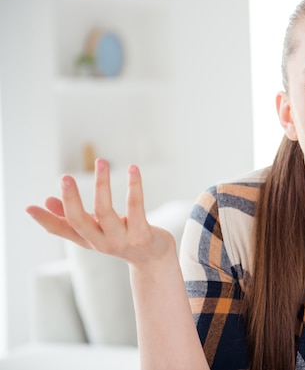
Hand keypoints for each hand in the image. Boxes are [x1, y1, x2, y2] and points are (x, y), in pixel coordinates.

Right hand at [26, 159, 174, 266]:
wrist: (155, 261)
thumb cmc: (124, 240)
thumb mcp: (98, 231)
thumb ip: (73, 217)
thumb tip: (48, 200)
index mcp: (89, 239)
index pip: (63, 230)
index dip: (46, 220)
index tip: (29, 208)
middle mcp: (102, 242)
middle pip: (80, 221)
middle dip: (71, 199)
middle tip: (65, 177)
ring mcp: (122, 239)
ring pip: (106, 212)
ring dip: (101, 185)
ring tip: (101, 162)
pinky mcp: (142, 234)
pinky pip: (136, 207)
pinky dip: (133, 186)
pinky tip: (133, 169)